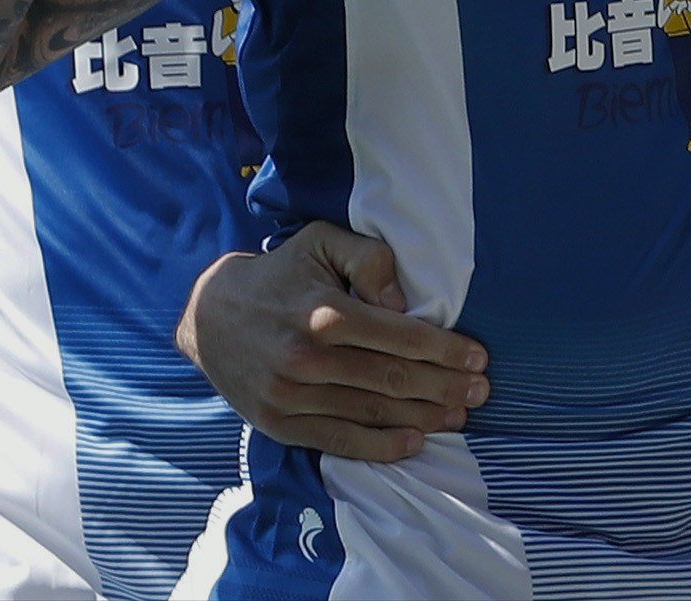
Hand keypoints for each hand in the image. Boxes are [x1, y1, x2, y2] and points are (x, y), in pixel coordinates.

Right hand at [176, 221, 489, 462]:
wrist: (208, 316)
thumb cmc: (280, 275)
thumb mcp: (322, 243)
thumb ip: (369, 259)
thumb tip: (403, 302)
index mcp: (324, 313)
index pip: (401, 338)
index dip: (446, 350)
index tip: (478, 358)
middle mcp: (307, 359)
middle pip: (393, 380)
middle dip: (445, 388)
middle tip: (482, 392)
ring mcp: (291, 396)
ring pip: (372, 413)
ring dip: (423, 418)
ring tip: (460, 417)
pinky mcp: (279, 424)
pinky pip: (338, 441)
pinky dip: (380, 447)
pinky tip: (415, 443)